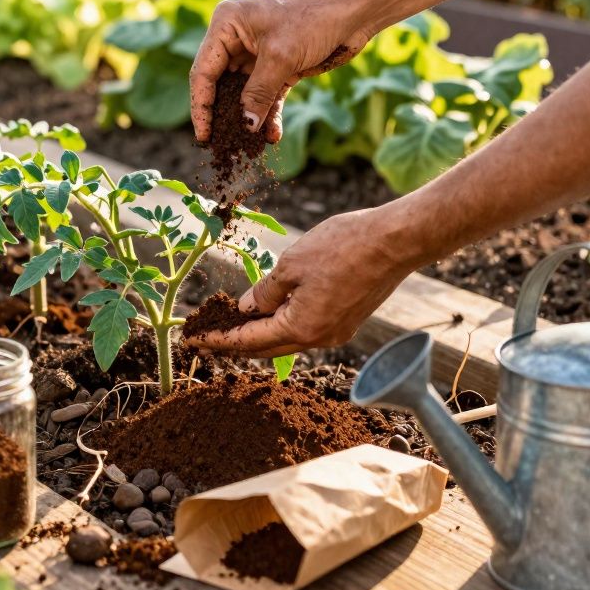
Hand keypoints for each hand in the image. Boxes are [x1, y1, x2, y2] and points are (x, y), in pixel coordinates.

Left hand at [185, 208, 417, 357]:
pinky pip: (306, 328)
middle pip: (266, 348)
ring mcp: (337, 332)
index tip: (192, 339)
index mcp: (302, 328)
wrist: (396, 241)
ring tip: (233, 325)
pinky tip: (271, 313)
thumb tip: (247, 310)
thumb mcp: (291, 264)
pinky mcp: (348, 320)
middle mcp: (320, 339)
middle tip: (206, 337)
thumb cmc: (343, 247)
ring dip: (259, 334)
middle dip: (234, 343)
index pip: (248, 341)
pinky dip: (283, 324)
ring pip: (288, 339)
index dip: (218, 339)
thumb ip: (264, 292)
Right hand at [189, 0, 373, 143]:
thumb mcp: (280, 58)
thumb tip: (244, 126)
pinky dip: (269, 115)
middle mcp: (237, 39)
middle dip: (223, 115)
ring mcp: (257, 54)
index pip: (204, 72)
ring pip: (243, 94)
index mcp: (227, 25)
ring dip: (248, 118)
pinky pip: (266, 96)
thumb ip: (258, 93)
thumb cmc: (314, 19)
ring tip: (247, 146)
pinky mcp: (278, 67)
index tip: (203, 136)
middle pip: (220, 85)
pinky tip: (272, 135)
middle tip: (219, 146)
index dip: (201, 106)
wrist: (355, 11)